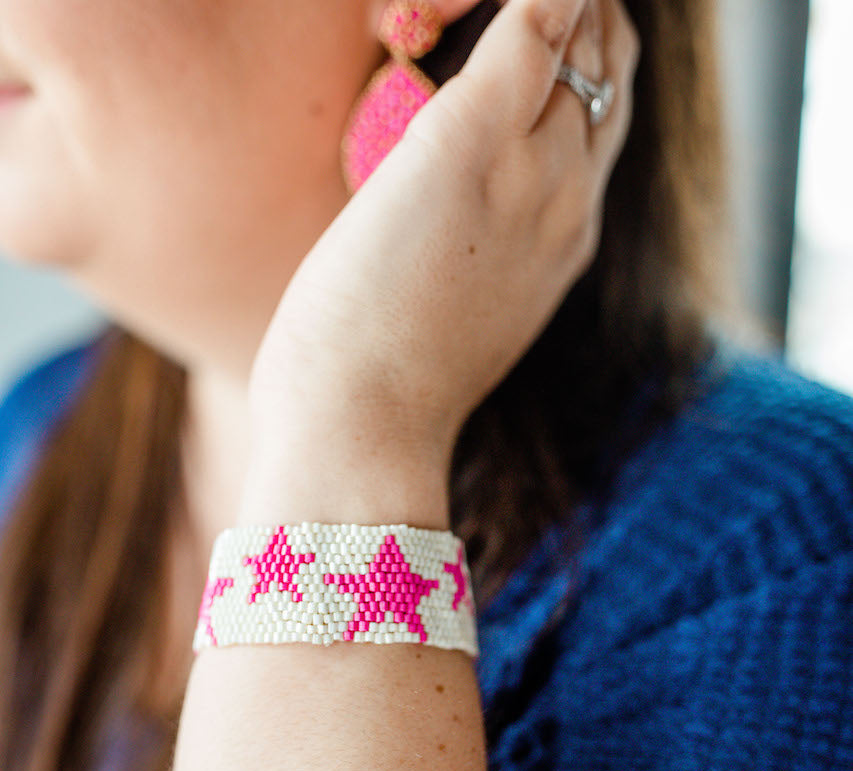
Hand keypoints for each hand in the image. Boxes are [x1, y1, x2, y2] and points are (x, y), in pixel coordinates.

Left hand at [247, 0, 639, 488]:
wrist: (365, 431)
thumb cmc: (380, 384)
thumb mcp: (450, 314)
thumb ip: (468, 255)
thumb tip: (435, 227)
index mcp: (563, 240)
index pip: (600, 119)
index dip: (582, 59)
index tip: (544, 29)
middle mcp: (568, 197)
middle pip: (609, 65)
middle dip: (577, 14)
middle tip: (521, 1)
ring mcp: (530, 170)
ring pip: (580, 32)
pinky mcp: (469, 143)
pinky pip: (532, 18)